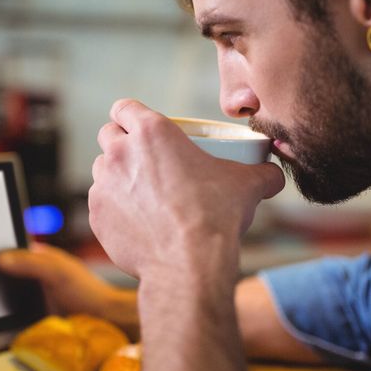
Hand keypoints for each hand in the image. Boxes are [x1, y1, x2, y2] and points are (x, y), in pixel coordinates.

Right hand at [0, 242, 138, 335]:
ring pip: (7, 293)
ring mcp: (34, 295)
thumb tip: (0, 259)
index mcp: (40, 256)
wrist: (104, 322)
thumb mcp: (57, 272)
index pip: (10, 250)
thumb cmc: (86, 292)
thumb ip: (30, 263)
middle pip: (6, 273)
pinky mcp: (34, 314)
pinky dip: (5, 315)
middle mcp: (35, 273)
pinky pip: (13, 312)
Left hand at [89, 99, 284, 280]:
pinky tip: (135, 222)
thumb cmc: (216, 216)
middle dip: (120, 143)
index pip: (124, 107)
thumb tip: (274, 174)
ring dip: (116, 176)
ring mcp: (103, 185)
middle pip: (108, 135)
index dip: (130, 114)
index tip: (137, 126)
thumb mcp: (247, 186)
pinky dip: (114, 209)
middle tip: (140, 159)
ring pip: (101, 170)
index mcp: (151, 132)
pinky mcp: (96, 216)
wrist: (188, 263)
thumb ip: (262, 173)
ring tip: (139, 193)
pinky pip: (101, 205)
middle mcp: (119, 153)